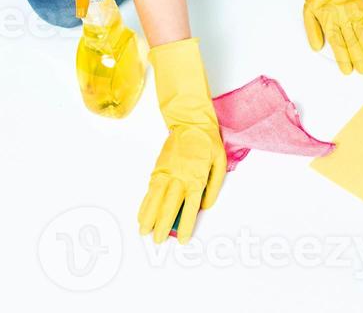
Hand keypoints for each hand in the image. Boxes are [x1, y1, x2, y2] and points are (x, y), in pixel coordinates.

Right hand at [139, 39, 225, 241]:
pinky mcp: (158, 168)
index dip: (185, 225)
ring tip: (143, 232)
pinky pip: (150, 189)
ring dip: (148, 217)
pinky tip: (141, 213)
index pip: (190, 208)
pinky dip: (144, 203)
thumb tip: (205, 206)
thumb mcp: (221, 162)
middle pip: (169, 207)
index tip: (181, 239)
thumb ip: (214, 186)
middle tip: (157, 241)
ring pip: (155, 200)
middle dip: (162, 226)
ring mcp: (166, 173)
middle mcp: (179, 178)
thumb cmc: (208, 141)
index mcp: (197, 178)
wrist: (190, 121)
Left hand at [304, 0, 362, 74]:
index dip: (344, 59)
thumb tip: (317, 47)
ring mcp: (355, 14)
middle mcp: (343, 18)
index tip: (348, 70)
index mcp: (329, 20)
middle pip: (354, 43)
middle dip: (360, 59)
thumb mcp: (308, 12)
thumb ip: (312, 31)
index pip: (338, 44)